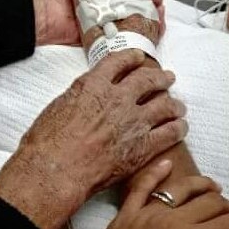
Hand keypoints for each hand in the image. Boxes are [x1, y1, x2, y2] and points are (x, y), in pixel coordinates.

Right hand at [0, 49, 187, 228]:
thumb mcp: (59, 106)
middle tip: (167, 78)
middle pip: (148, 80)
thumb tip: (84, 96)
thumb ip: (79, 96)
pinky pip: (169, 134)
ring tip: (179, 106)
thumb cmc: (48, 143)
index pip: (119, 62)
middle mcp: (118, 98)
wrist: (57, 169)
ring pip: (164, 105)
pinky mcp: (143, 147)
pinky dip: (178, 129)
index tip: (139, 58)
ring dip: (174, 104)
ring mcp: (133, 122)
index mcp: (94, 85)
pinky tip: (181, 128)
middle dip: (160, 78)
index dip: (132, 58)